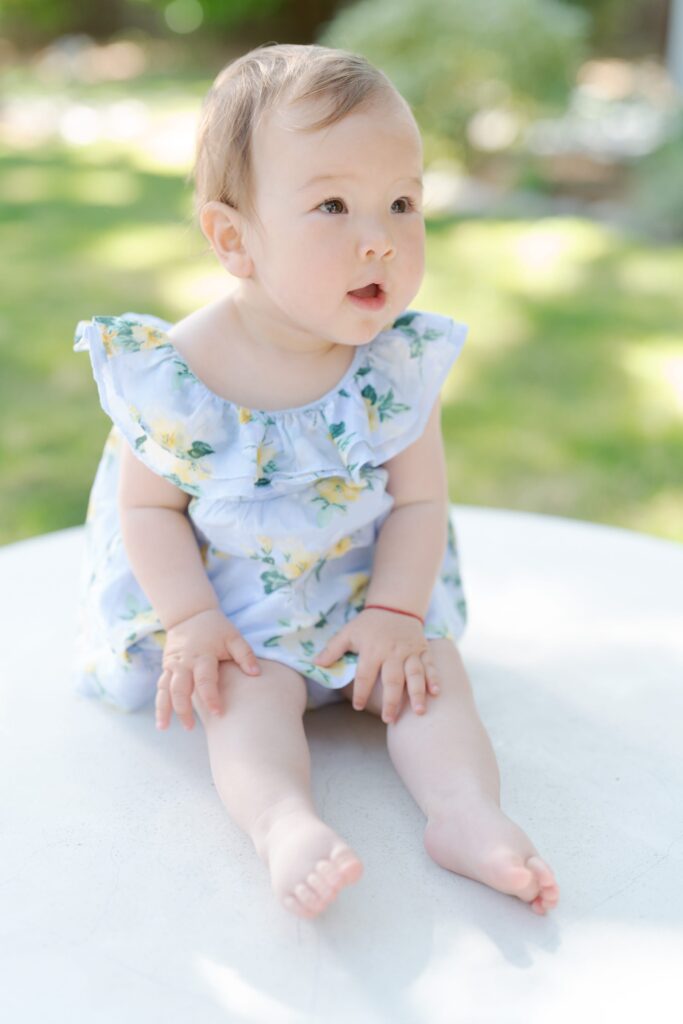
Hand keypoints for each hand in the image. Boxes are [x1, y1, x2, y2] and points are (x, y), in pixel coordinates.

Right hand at [155, 607, 260, 730]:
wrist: (190, 615)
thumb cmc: (216, 628)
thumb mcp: (233, 637)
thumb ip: (245, 654)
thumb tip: (256, 674)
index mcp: (203, 655)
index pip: (205, 680)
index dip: (211, 697)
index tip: (218, 713)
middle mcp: (184, 662)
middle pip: (180, 688)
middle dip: (183, 709)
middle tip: (190, 727)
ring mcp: (173, 665)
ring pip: (165, 689)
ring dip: (165, 709)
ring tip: (164, 728)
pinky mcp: (166, 667)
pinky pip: (160, 687)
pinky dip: (159, 704)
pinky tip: (161, 721)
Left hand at [313, 608, 439, 723]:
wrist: (395, 606)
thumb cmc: (369, 624)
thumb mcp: (348, 633)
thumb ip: (332, 649)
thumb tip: (315, 664)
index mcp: (372, 649)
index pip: (365, 675)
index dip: (360, 692)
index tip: (357, 706)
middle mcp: (392, 652)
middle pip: (392, 679)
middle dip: (391, 701)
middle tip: (389, 719)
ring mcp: (410, 652)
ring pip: (415, 674)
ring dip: (416, 693)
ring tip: (418, 711)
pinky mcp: (423, 650)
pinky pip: (430, 665)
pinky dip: (434, 678)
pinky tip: (435, 693)